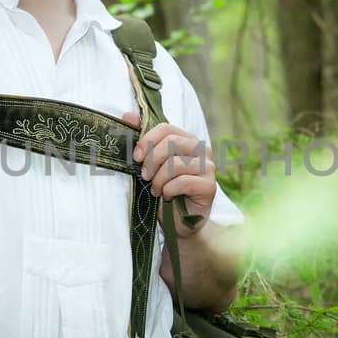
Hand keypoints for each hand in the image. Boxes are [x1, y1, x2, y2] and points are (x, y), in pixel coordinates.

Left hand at [122, 112, 214, 234]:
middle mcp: (202, 150)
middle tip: (144, 176)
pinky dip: (168, 190)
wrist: (178, 221)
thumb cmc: (164, 190)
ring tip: (155, 189)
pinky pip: (182, 182)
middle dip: (152, 160)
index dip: (148, 140)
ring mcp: (208, 168)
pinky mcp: (209, 186)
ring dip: (159, 179)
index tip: (136, 157)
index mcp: (187, 139)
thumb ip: (142, 140)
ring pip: (176, 164)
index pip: (166, 128)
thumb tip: (127, 116)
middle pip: (172, 143)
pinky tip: (166, 196)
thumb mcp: (149, 165)